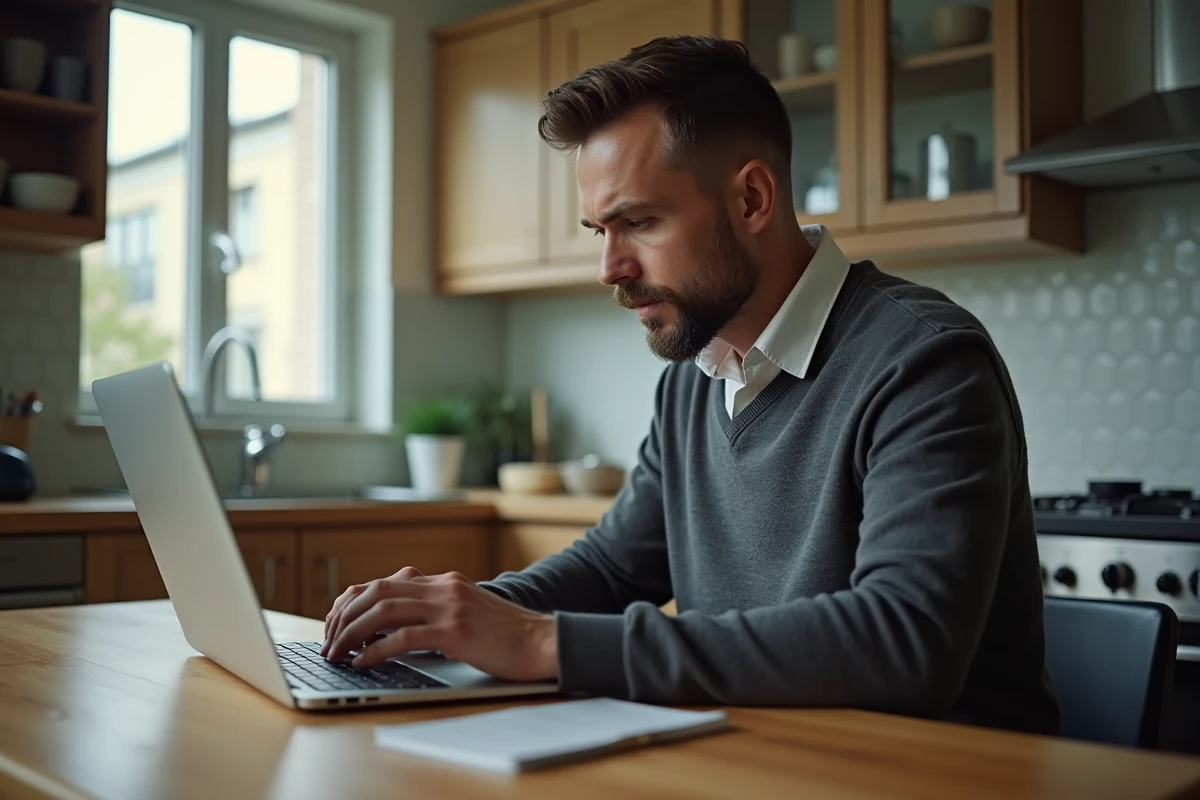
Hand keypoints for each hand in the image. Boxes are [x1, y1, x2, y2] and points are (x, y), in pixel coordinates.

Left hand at [322, 569, 558, 682]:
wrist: (544, 641)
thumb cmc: (508, 637)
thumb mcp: (468, 614)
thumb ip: (436, 613)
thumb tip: (391, 632)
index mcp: (444, 582)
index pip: (384, 583)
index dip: (352, 602)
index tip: (335, 624)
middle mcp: (443, 587)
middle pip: (376, 592)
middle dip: (343, 616)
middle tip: (327, 642)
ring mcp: (449, 607)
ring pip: (383, 610)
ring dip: (351, 632)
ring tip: (336, 653)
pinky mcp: (456, 631)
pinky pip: (403, 637)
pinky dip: (375, 650)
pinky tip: (362, 662)